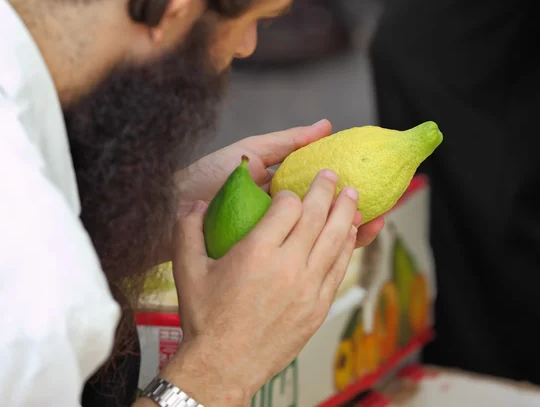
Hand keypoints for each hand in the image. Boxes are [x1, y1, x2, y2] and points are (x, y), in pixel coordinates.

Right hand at [161, 170, 382, 405]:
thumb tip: (193, 203)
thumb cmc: (205, 320)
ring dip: (346, 213)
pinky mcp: (318, 307)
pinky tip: (350, 233)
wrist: (223, 366)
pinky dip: (347, 246)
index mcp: (257, 252)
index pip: (288, 207)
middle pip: (316, 217)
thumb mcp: (187, 271)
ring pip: (335, 240)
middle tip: (332, 174)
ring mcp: (307, 288)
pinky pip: (338, 269)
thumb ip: (187, 230)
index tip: (287, 190)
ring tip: (352, 195)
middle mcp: (288, 266)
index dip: (290, 192)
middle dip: (326, 190)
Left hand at [176, 119, 382, 247]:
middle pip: (326, 214)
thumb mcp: (252, 154)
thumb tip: (326, 126)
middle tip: (386, 203)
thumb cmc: (211, 177)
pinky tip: (347, 245)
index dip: (345, 188)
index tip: (372, 182)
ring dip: (348, 231)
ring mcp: (276, 238)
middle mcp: (281, 217)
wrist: (173, 211)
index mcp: (280, 193)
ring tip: (375, 223)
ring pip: (320, 237)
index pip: (321, 191)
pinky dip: (326, 251)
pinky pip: (301, 255)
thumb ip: (287, 143)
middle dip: (354, 210)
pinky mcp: (268, 257)